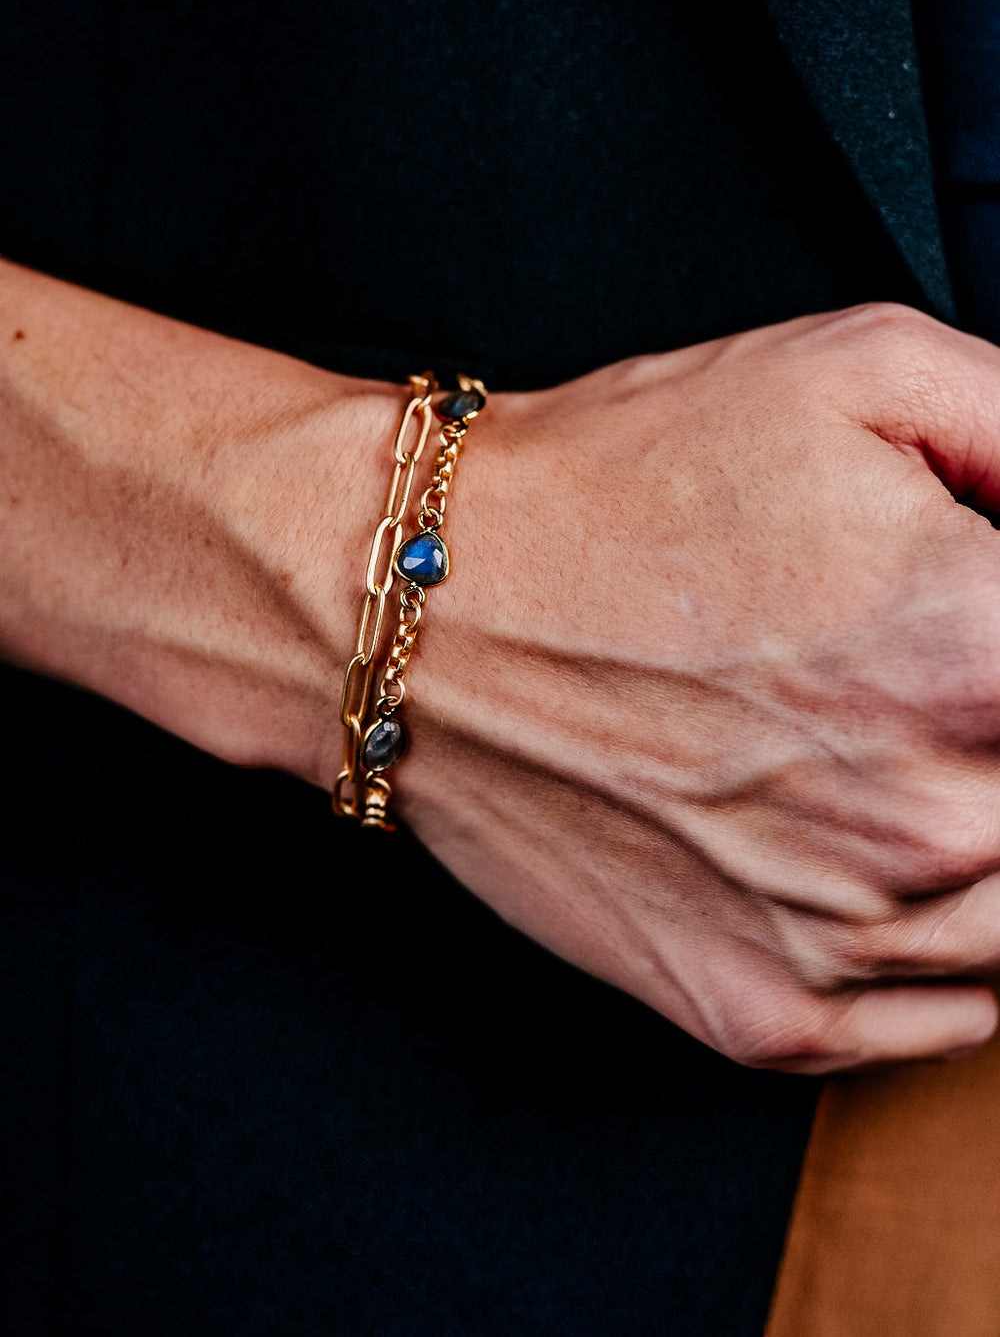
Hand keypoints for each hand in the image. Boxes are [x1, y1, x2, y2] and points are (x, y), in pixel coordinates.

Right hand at [392, 303, 999, 1071]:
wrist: (426, 609)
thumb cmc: (615, 490)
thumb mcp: (859, 370)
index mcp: (982, 652)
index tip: (987, 633)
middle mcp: (930, 817)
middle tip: (933, 684)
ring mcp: (843, 935)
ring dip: (996, 841)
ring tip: (914, 763)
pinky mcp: (762, 1008)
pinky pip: (945, 1022)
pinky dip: (955, 956)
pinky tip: (898, 868)